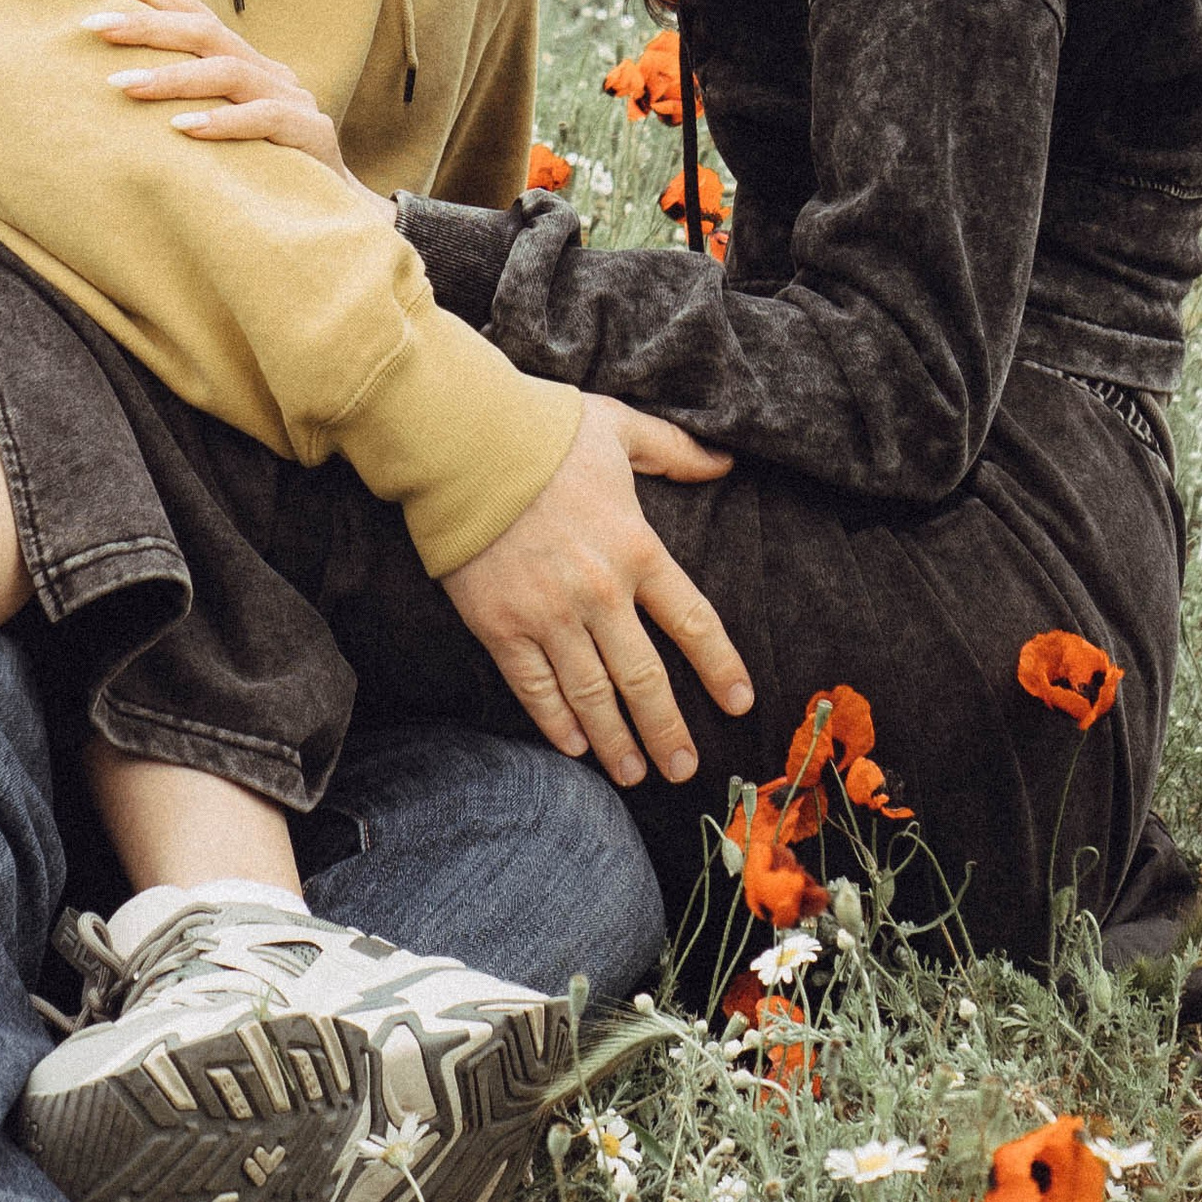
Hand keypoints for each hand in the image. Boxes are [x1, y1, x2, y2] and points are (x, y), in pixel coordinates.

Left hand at [83, 0, 393, 218]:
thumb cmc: (260, 170)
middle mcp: (266, 71)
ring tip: (122, 85)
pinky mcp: (311, 135)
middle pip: (205, 32)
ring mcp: (292, 100)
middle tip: (94, 25)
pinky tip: (184, 129)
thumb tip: (110, 84)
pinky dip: (223, 122)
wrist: (333, 213)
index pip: (195, 14)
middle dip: (147, 25)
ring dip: (171, 77)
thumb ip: (184, 102)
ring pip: (228, 72)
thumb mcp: (219, 128)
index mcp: (243, 62)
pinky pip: (265, 119)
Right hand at [440, 397, 754, 788]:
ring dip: (616, 741)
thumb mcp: (621, 428)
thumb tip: (724, 462)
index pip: (693, 622)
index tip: (738, 703)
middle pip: (646, 679)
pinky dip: (556, 721)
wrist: (462, 440)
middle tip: (684, 769)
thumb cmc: (544, 430)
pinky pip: (534, 687)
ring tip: (634, 774)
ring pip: (592, 695)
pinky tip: (573, 745)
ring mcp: (549, 614)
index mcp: (637, 548)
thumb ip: (676, 450)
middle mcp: (601, 592)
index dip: (719, 668)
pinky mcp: (500, 626)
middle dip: (668, 730)